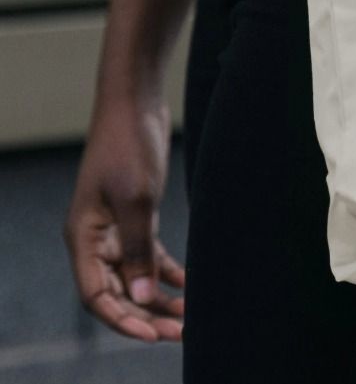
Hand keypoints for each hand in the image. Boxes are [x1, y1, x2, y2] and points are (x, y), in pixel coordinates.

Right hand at [64, 97, 184, 341]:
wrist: (135, 103)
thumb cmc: (129, 145)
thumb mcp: (137, 199)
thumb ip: (139, 249)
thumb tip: (143, 297)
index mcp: (83, 238)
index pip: (97, 295)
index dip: (124, 319)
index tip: (153, 334)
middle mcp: (96, 239)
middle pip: (118, 292)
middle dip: (147, 315)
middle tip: (181, 332)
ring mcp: (116, 228)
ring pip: (136, 276)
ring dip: (160, 298)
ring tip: (189, 318)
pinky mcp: (137, 215)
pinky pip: (149, 256)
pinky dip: (167, 272)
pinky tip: (189, 286)